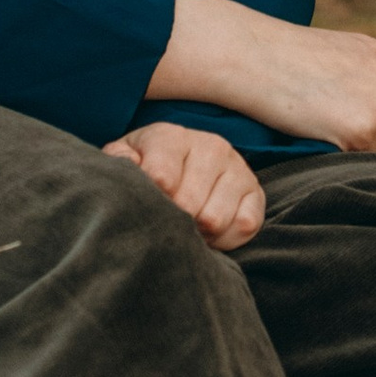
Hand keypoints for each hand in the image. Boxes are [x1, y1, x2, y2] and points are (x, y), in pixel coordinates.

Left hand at [104, 123, 266, 248]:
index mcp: (171, 136)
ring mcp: (237, 167)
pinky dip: (224, 239)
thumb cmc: (148, 167)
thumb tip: (131, 166)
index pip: (161, 178)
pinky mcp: (256, 191)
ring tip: (187, 227)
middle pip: (188, 205)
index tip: (145, 208)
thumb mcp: (125, 159)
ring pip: (215, 219)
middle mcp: (210, 146)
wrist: (183, 165)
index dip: (152, 203)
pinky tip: (210, 232)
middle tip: (166, 224)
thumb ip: (119, 162)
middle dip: (174, 223)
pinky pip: (244, 226)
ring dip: (198, 234)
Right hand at [145, 0, 375, 156]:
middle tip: (334, 140)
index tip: (354, 131)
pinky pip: (363, 161)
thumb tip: (363, 109)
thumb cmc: (274, 57)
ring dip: (360, 152)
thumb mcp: (328, 55)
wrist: (249, 55)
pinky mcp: (363, 128)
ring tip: (322, 137)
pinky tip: (316, 140)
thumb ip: (355, 77)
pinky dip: (342, 159)